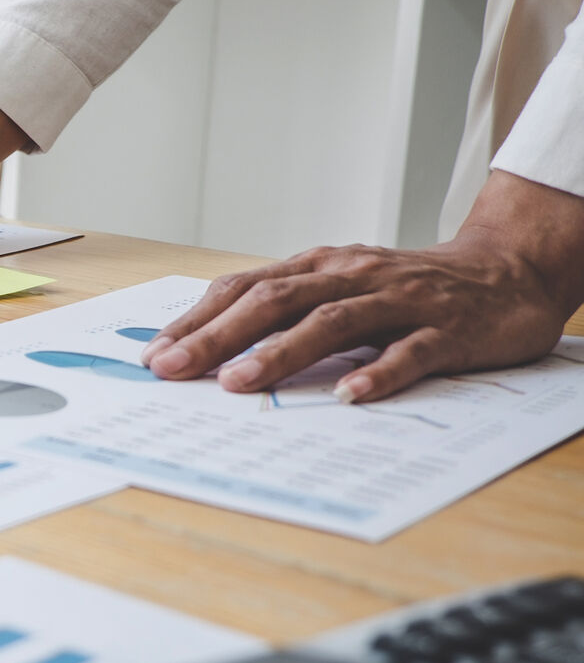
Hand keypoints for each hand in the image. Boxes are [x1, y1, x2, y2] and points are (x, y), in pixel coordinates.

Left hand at [143, 173, 583, 400]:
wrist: (507, 270)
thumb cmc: (408, 287)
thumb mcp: (341, 287)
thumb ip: (287, 312)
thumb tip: (212, 347)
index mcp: (320, 266)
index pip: (244, 288)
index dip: (197, 320)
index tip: (155, 355)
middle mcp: (353, 275)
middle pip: (275, 301)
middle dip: (218, 337)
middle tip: (173, 370)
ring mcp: (401, 300)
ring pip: (333, 322)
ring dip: (281, 353)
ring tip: (238, 384)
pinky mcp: (448, 328)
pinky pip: (410, 351)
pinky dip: (378, 372)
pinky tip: (349, 395)